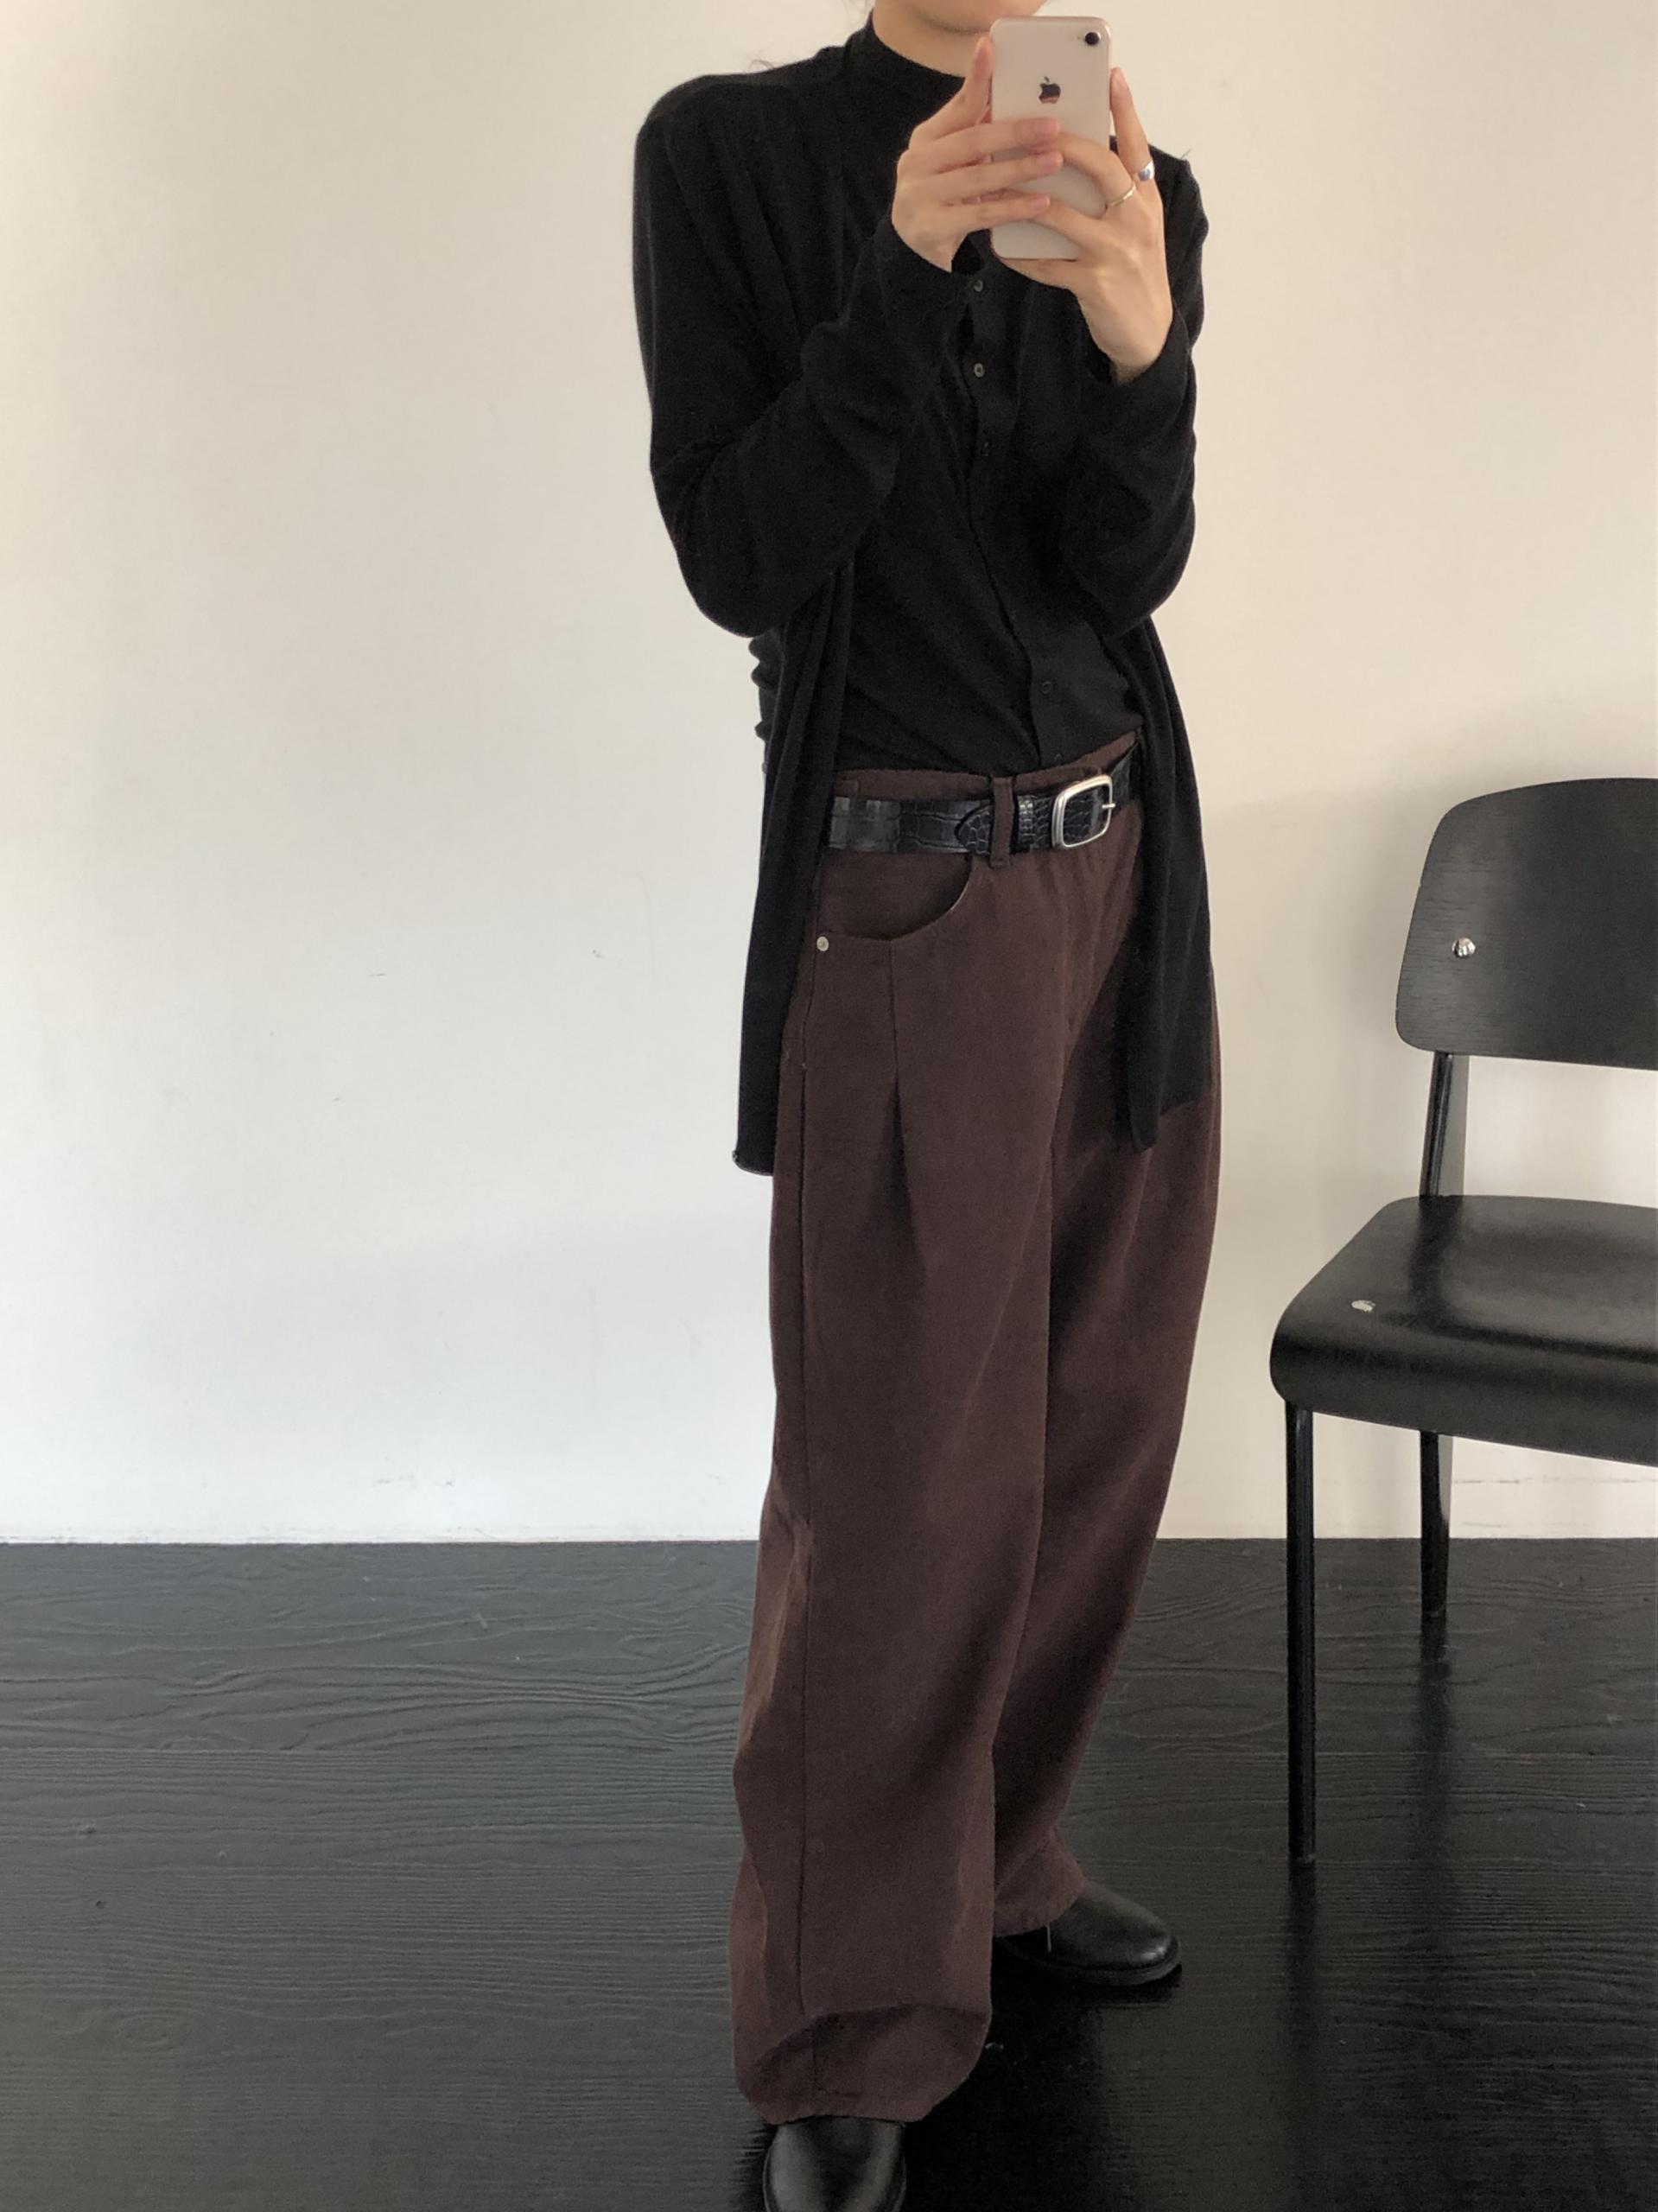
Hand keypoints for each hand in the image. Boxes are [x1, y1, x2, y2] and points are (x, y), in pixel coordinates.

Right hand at [892, 32, 1066, 273]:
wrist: (914, 247)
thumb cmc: (945, 196)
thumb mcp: (955, 160)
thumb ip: (976, 131)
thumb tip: (1016, 96)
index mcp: (927, 138)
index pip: (959, 105)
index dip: (977, 78)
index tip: (992, 49)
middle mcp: (918, 162)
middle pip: (972, 141)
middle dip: (1015, 133)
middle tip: (1052, 127)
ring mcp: (920, 195)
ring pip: (977, 178)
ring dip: (1019, 169)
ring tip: (1054, 161)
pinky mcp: (931, 227)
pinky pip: (980, 215)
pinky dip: (1012, 207)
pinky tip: (1040, 203)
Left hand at [992, 68, 1173, 376]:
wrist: (1147, 332)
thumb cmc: (1135, 270)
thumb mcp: (1138, 225)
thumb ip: (1118, 193)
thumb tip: (1083, 156)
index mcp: (1147, 199)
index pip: (1137, 146)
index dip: (1126, 110)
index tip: (1111, 76)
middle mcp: (1136, 219)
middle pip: (1102, 169)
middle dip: (1067, 146)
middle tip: (1036, 130)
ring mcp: (1115, 253)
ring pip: (1064, 216)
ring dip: (1028, 200)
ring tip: (1000, 186)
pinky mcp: (1094, 284)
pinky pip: (1048, 264)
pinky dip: (1022, 255)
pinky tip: (1002, 246)